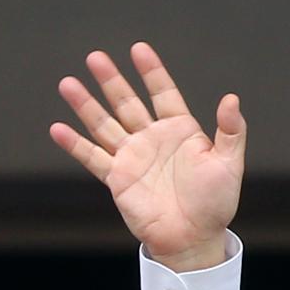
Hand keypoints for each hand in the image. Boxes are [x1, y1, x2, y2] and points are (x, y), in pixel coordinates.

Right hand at [48, 42, 246, 271]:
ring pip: (104, 125)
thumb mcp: (229, 165)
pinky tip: (58, 129)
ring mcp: (132, 157)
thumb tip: (231, 98)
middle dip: (111, 80)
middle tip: (95, 57)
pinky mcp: (117, 179)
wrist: (193, 239)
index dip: (151, 71)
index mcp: (180, 130)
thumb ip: (231, 131)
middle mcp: (152, 139)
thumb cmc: (215, 205)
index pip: (162, 93)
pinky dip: (75, 144)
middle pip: (126, 102)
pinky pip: (93, 158)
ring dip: (86, 105)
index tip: (138, 49)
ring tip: (68, 84)